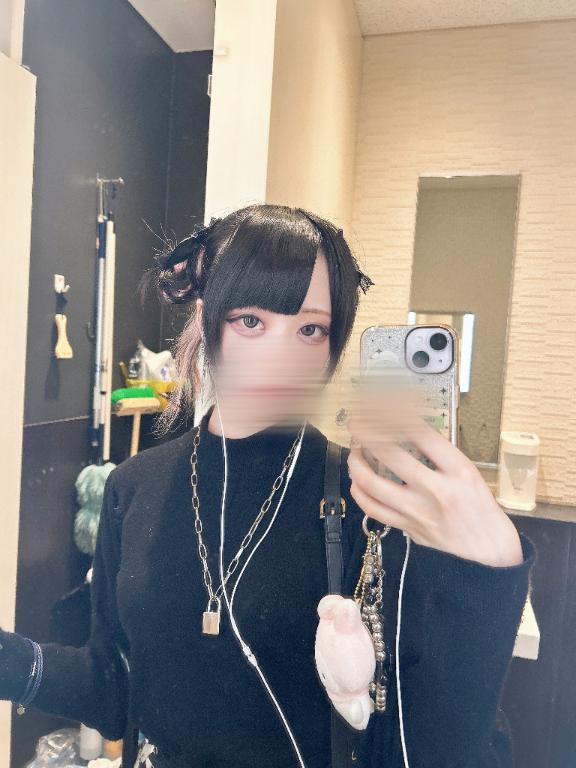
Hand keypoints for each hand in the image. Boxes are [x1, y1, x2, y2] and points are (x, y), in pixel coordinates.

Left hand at [346, 404, 523, 567]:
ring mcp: (418, 512)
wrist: (489, 547)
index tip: (382, 405)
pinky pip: (372, 508)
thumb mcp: (468, 470)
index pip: (420, 433)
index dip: (395, 414)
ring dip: (356, 462)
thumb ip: (437, 453)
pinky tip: (357, 479)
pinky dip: (358, 490)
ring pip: (372, 484)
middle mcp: (436, 490)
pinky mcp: (407, 528)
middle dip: (366, 433)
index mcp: (457, 470)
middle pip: (390, 455)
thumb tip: (402, 431)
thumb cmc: (479, 505)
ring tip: (355, 450)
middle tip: (357, 423)